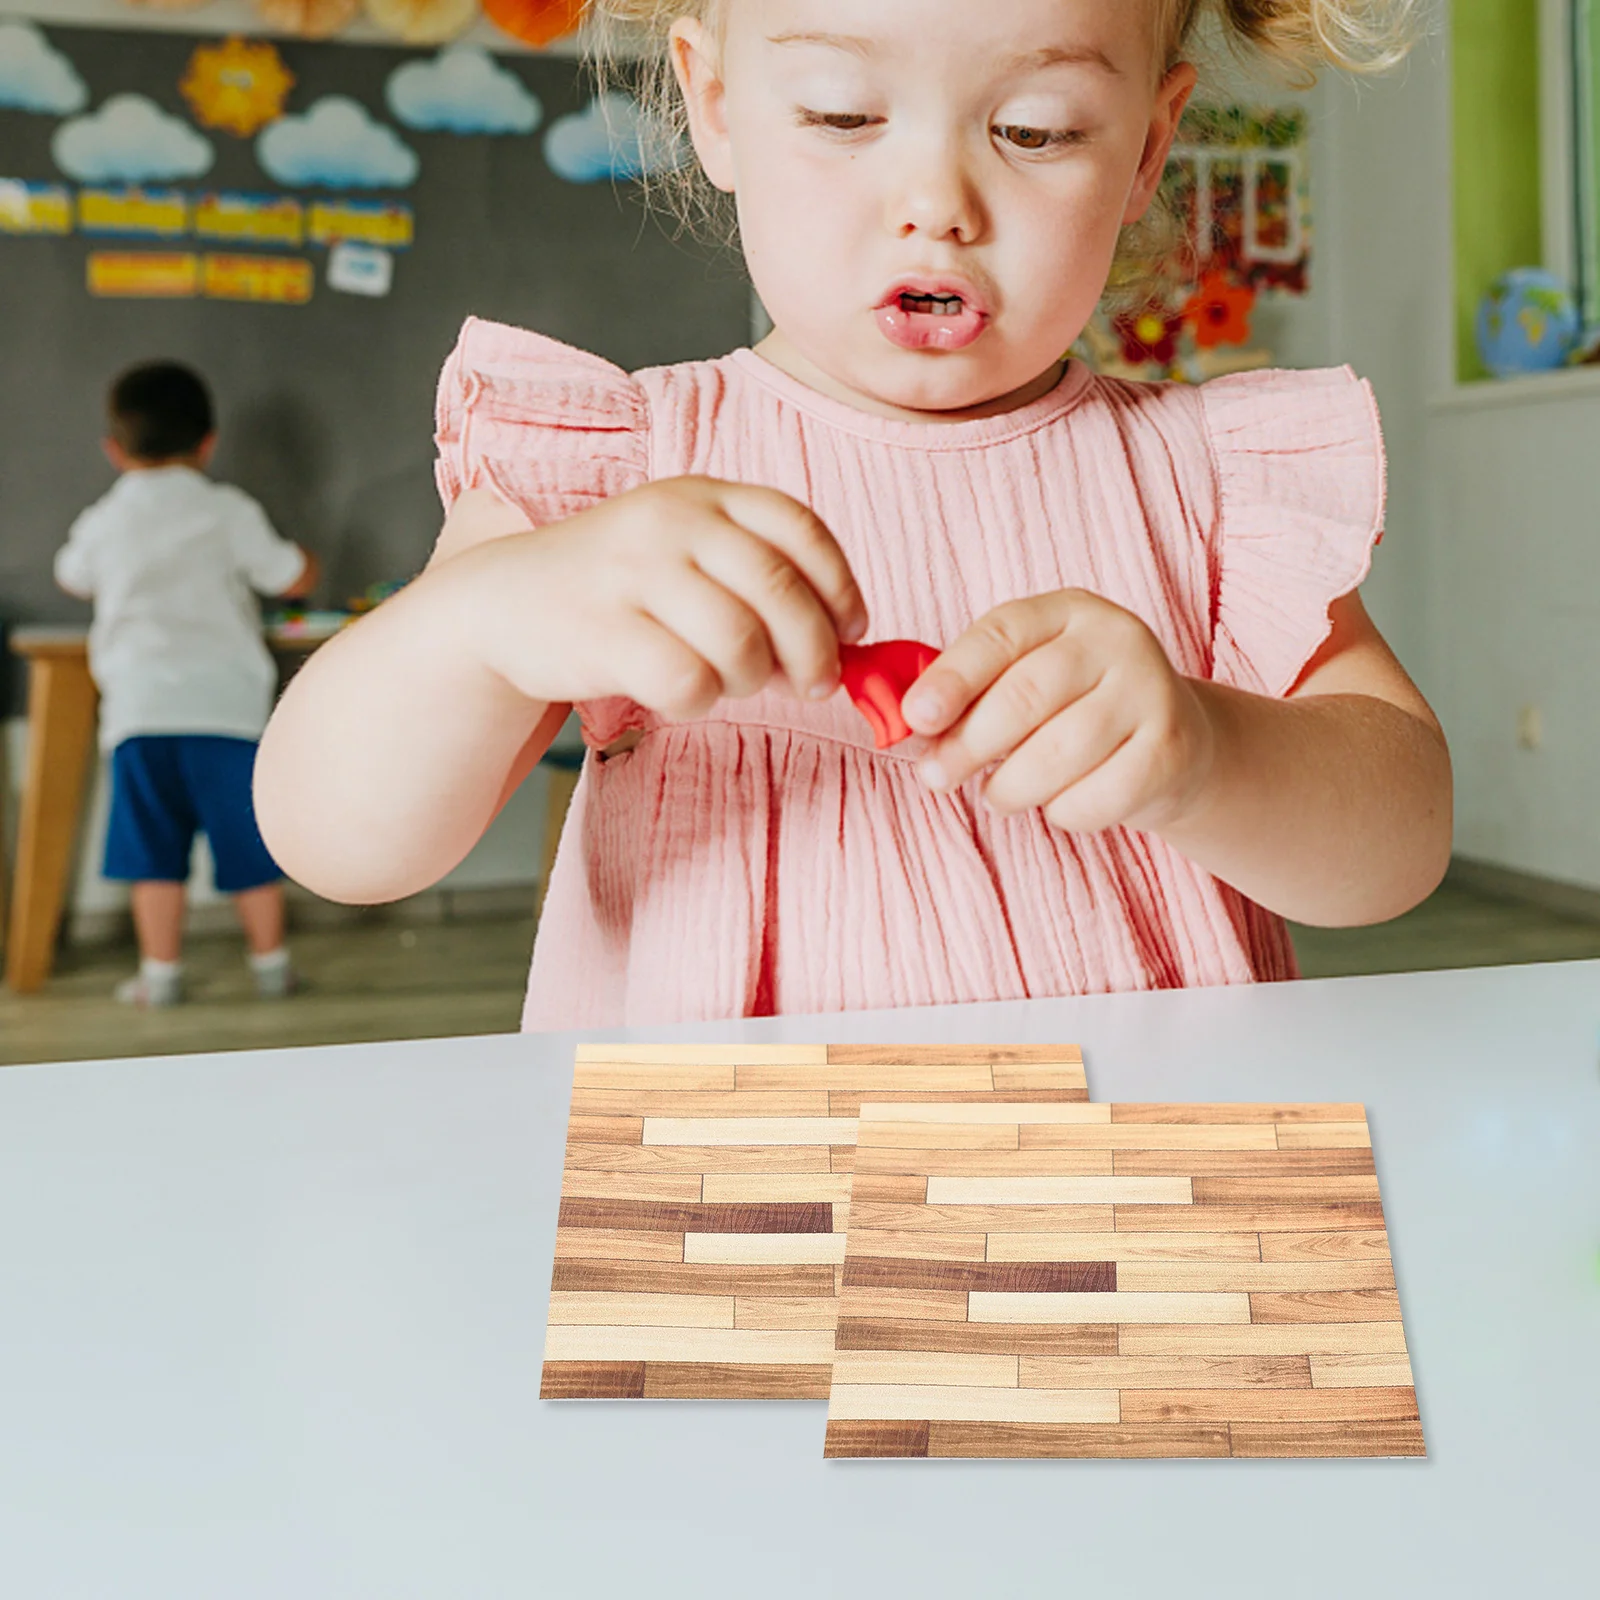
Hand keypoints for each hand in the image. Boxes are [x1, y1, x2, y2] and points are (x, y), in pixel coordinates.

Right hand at [442, 477, 868, 717]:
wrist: (502, 603)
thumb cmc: (618, 588)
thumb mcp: (686, 552)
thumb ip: (758, 578)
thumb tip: (846, 644)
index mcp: (703, 495)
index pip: (800, 528)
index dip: (840, 586)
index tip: (851, 630)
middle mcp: (671, 521)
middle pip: (781, 592)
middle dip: (815, 651)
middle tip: (813, 684)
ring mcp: (633, 573)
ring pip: (741, 644)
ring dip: (751, 680)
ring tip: (727, 681)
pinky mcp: (602, 631)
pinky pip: (688, 682)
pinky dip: (699, 700)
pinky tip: (679, 691)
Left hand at [900, 589, 1214, 833]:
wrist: (1173, 744)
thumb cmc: (1073, 712)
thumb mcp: (1025, 681)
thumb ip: (972, 694)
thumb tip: (911, 725)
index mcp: (1068, 611)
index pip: (1001, 634)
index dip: (952, 677)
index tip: (915, 718)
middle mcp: (1116, 639)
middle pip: (1025, 695)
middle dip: (968, 744)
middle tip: (936, 776)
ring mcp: (1151, 691)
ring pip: (1059, 752)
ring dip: (1011, 787)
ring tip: (999, 795)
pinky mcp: (1172, 750)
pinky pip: (1098, 796)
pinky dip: (1063, 813)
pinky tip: (1059, 804)